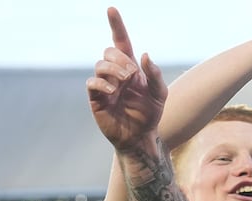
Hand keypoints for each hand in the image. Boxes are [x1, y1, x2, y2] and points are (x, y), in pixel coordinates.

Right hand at [86, 8, 167, 151]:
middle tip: (132, 74)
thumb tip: (144, 54)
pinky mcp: (96, 98)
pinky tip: (114, 91)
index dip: (116, 25)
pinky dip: (102, 83)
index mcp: (131, 68)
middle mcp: (115, 74)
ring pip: (100, 64)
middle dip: (120, 59)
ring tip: (125, 82)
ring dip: (113, 69)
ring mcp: (104, 85)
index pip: (121, 42)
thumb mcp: (160, 94)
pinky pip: (92, 82)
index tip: (112, 9)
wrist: (140, 137)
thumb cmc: (150, 114)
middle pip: (109, 51)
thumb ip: (155, 74)